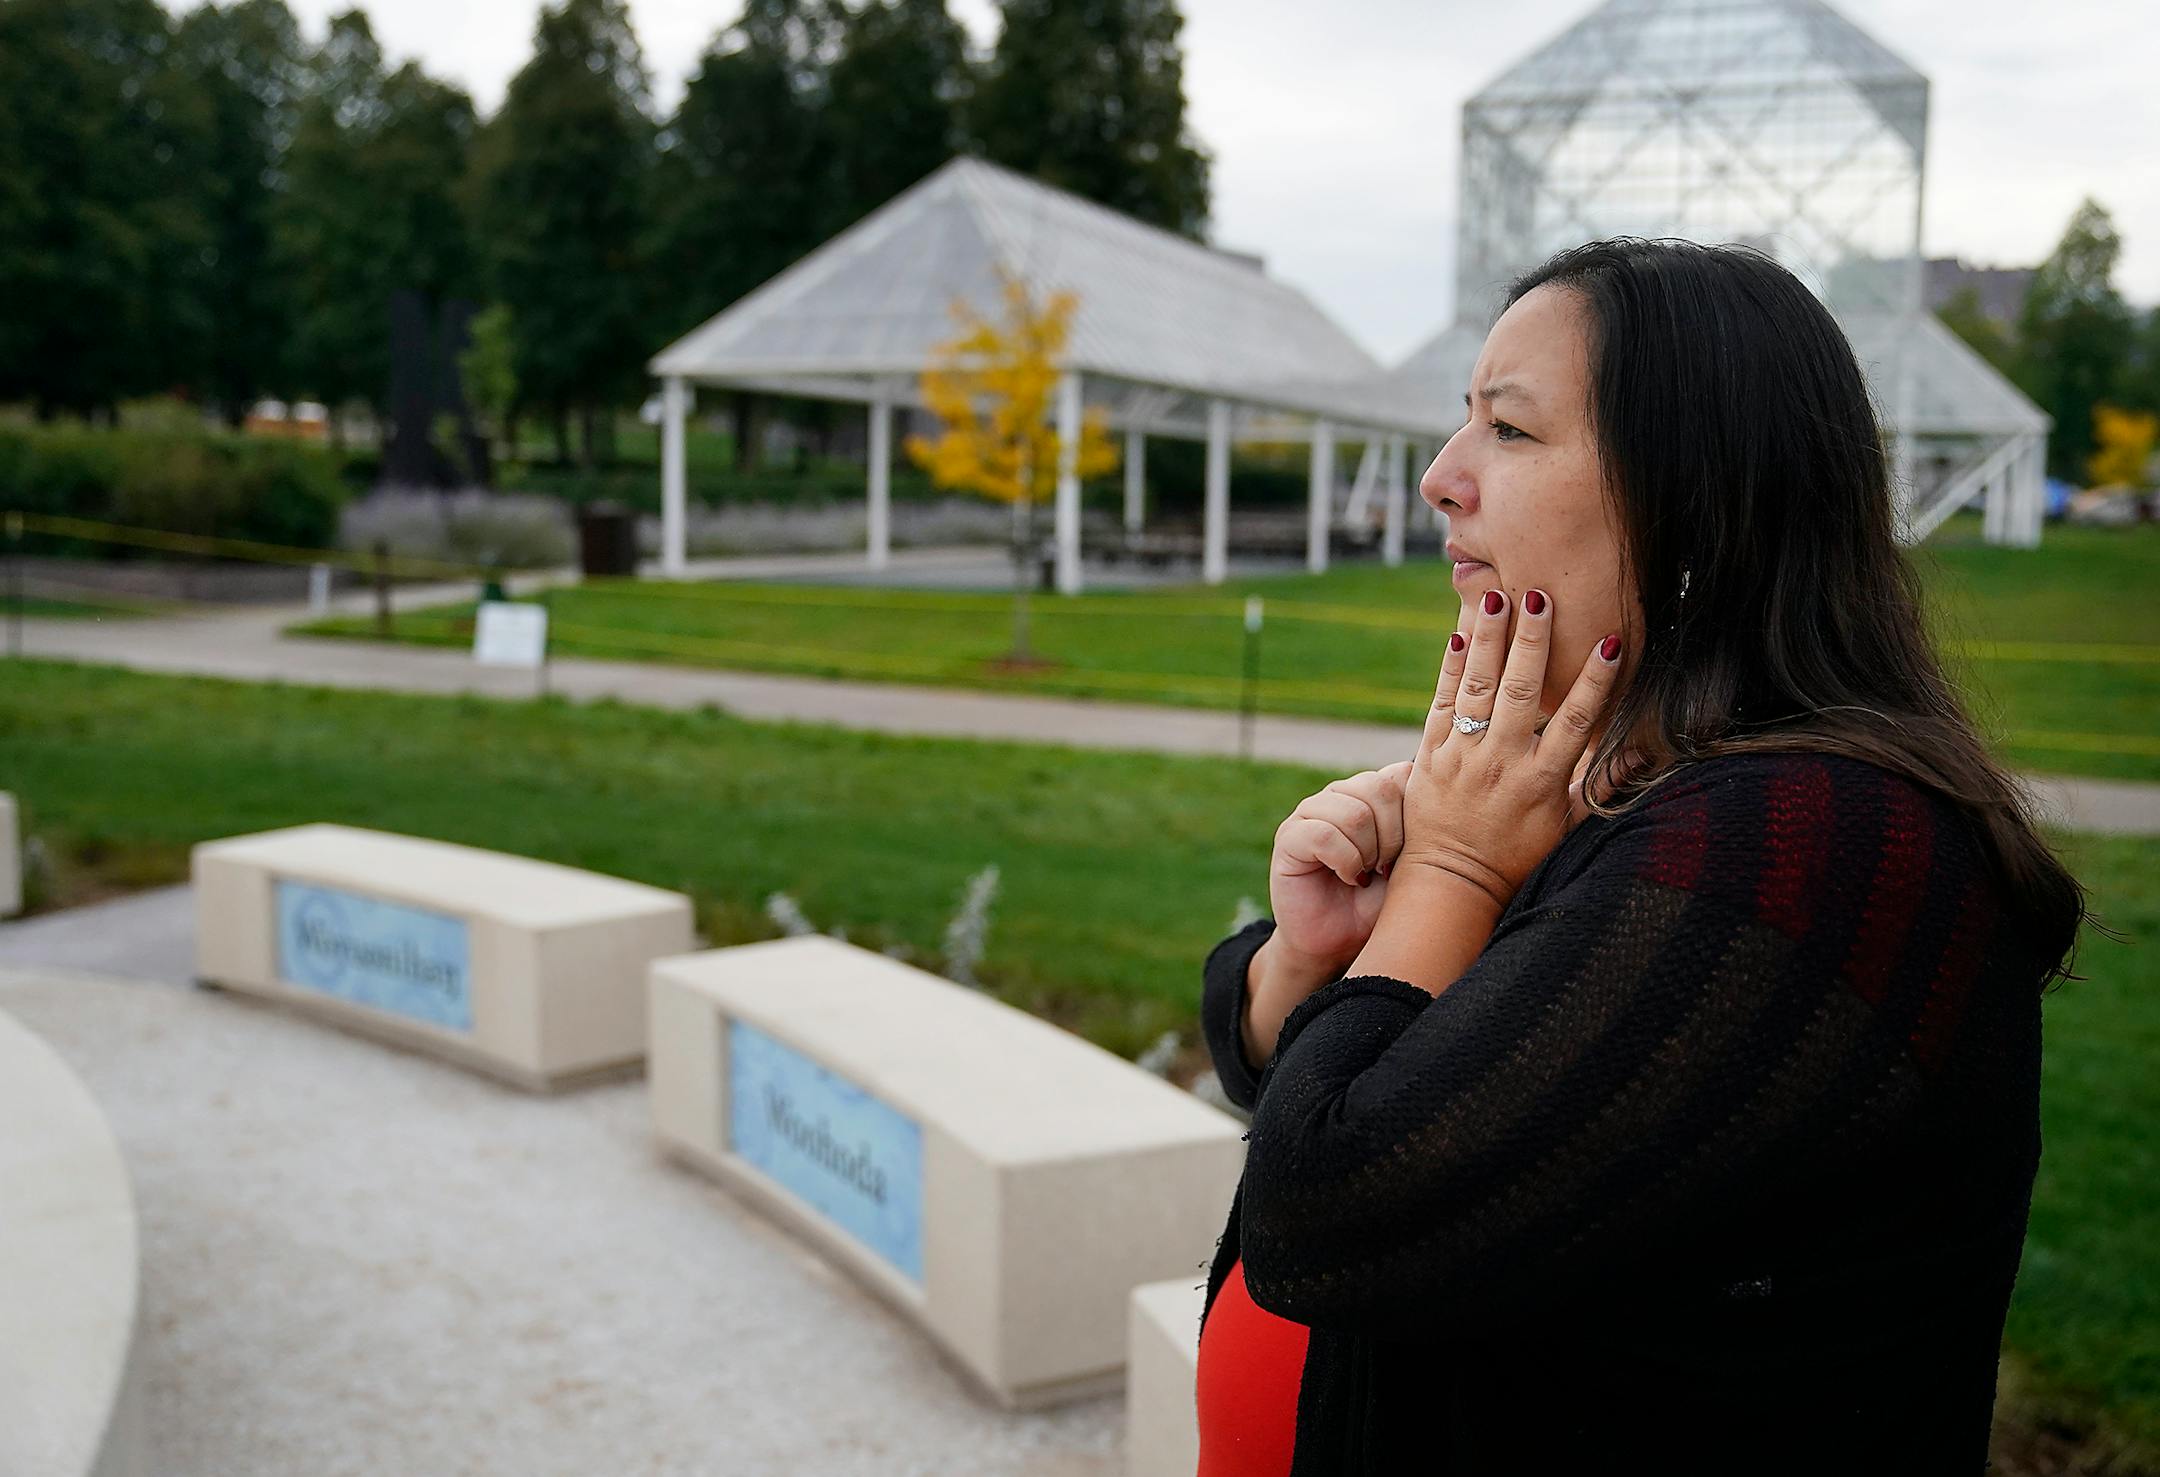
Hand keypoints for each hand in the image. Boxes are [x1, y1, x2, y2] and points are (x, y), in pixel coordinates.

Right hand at [1266, 758, 1417, 972]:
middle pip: (1379, 788)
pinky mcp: (1289, 836)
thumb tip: (1442, 799)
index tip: (1410, 851)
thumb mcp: (1411, 865)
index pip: (1400, 773)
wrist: (1338, 944)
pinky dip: (1344, 861)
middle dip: (1393, 837)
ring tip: (1365, 875)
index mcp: (1370, 795)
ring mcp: (1311, 812)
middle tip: (1386, 868)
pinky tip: (1347, 878)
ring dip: (1368, 853)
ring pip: (1353, 813)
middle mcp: (1340, 795)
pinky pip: (1324, 834)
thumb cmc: (1376, 904)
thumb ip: (1419, 828)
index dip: (1412, 812)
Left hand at [1400, 587, 1624, 908]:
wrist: (1453, 880)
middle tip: (1539, 597)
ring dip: (1489, 642)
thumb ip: (1602, 784)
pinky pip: (1442, 703)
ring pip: (1478, 690)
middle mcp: (1503, 763)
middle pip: (1521, 693)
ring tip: (1497, 597)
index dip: (1594, 680)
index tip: (1610, 641)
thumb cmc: (1517, 853)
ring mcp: (1463, 757)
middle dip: (1531, 643)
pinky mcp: (1431, 755)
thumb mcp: (1568, 825)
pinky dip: (1450, 668)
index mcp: (1543, 780)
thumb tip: (1647, 753)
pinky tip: (1458, 634)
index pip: (1576, 720)